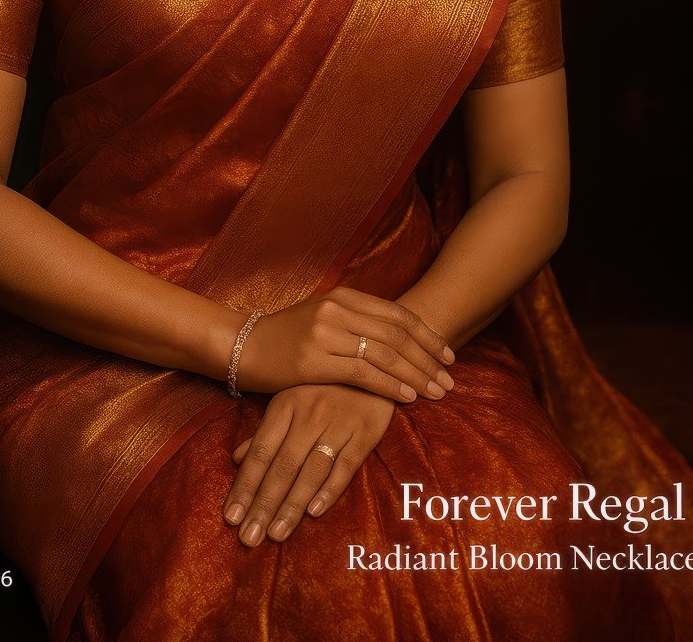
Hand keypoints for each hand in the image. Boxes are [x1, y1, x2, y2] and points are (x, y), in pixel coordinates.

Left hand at [223, 384, 398, 546]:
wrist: (373, 360)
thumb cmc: (325, 384)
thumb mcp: (291, 398)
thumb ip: (265, 430)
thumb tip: (236, 459)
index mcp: (286, 405)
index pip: (261, 452)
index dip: (245, 485)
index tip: (230, 517)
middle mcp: (309, 415)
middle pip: (282, 466)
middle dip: (263, 504)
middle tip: (248, 538)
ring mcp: (338, 424)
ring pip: (311, 470)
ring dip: (292, 505)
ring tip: (275, 534)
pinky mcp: (365, 432)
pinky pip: (346, 465)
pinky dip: (330, 489)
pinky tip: (314, 512)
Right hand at [235, 285, 455, 404]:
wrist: (241, 346)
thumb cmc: (285, 337)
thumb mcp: (323, 317)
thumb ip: (357, 321)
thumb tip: (399, 337)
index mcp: (343, 296)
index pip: (397, 314)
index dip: (427, 335)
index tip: (449, 353)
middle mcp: (337, 310)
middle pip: (397, 334)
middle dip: (429, 358)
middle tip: (451, 379)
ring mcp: (325, 334)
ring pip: (385, 354)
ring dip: (417, 375)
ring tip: (438, 391)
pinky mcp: (313, 361)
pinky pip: (363, 374)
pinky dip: (390, 386)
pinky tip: (408, 397)